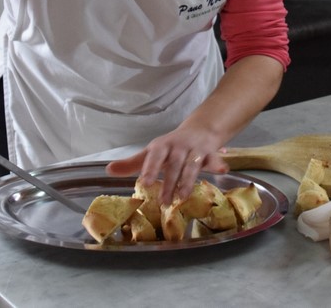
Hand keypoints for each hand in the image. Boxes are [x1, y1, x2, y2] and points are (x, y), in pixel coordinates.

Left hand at [105, 128, 228, 204]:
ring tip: (182, 197)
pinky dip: (218, 164)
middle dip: (169, 183)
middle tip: (164, 201)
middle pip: (174, 165)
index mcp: (162, 146)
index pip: (155, 156)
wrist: (199, 130)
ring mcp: (195, 150)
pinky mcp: (210, 154)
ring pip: (192, 166)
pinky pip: (214, 159)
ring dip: (188, 181)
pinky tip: (222, 171)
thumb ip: (132, 164)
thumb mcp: (151, 152)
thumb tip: (108, 170)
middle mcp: (179, 147)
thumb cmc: (171, 147)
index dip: (151, 168)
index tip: (145, 182)